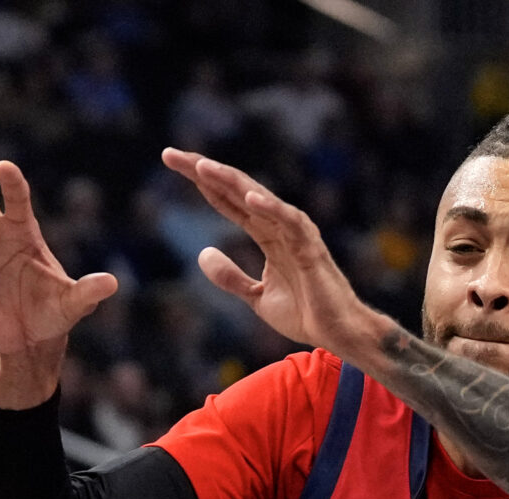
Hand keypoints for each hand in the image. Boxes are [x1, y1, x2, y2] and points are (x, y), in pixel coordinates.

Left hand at [160, 148, 384, 358]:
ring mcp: (295, 233)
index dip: (201, 183)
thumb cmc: (304, 313)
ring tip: (202, 168)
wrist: (338, 334)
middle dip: (203, 171)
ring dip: (231, 182)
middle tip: (170, 154)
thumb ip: (230, 276)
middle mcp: (279, 225)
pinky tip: (250, 197)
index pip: (228, 200)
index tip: (171, 164)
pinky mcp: (310, 248)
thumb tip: (202, 253)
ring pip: (259, 198)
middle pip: (236, 189)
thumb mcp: (255, 297)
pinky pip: (290, 223)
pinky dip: (271, 209)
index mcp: (266, 233)